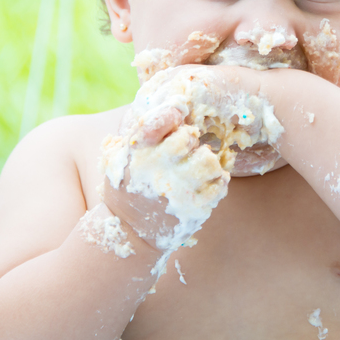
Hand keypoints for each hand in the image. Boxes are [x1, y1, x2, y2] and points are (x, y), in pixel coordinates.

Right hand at [103, 70, 240, 250]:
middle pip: (189, 137)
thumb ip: (140, 132)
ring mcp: (179, 190)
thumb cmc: (127, 189)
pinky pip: (220, 185)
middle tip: (187, 149)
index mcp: (139, 153)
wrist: (129, 234)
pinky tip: (206, 185)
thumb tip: (172, 106)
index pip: (162, 119)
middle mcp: (159, 169)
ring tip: (198, 168)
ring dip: (207, 161)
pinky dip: (217, 183)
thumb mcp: (119, 158)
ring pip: (209, 160)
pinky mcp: (195, 208)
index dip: (173, 114)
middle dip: (190, 140)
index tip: (177, 117)